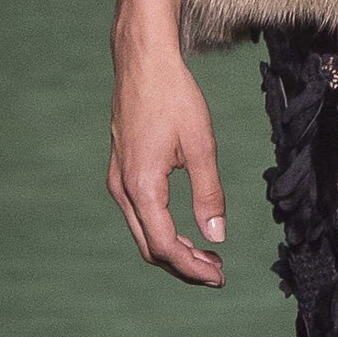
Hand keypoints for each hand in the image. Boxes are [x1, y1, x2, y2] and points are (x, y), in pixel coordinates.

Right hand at [108, 25, 225, 285]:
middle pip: (150, 246)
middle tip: (217, 271)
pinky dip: (161, 230)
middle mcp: (123, 188)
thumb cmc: (174, 96)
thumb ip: (209, 194)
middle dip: (183, 265)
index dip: (192, 267)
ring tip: (207, 255)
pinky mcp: (121, 170)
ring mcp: (118, 179)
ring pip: (142, 232)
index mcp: (142, 185)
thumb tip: (216, 235)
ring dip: (173, 249)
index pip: (164, 245)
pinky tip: (185, 229)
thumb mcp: (201, 145)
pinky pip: (138, 214)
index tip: (219, 275)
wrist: (142, 61)